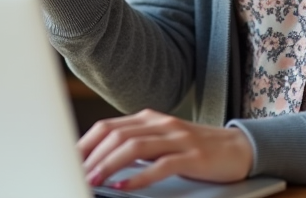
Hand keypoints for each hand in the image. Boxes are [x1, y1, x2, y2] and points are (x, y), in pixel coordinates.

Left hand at [79, 109, 253, 190]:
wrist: (238, 148)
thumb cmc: (194, 149)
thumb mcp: (161, 142)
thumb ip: (135, 146)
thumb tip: (99, 162)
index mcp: (149, 118)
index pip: (107, 127)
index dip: (84, 143)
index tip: (67, 160)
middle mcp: (160, 123)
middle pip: (116, 135)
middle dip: (91, 155)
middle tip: (74, 172)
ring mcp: (177, 138)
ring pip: (134, 147)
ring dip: (109, 165)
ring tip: (93, 180)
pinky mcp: (192, 156)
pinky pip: (162, 165)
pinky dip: (140, 177)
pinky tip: (124, 187)